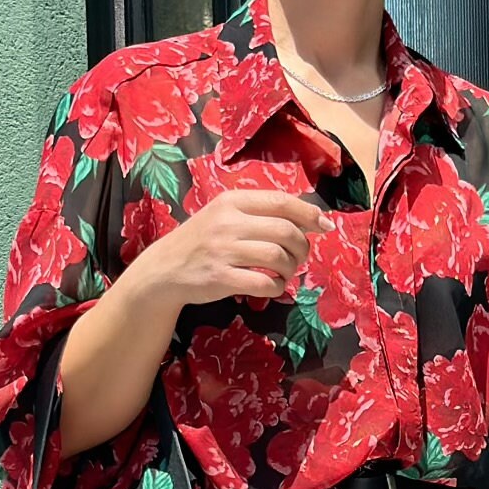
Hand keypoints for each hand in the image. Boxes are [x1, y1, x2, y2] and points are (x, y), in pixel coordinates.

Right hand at [139, 187, 327, 306]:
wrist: (163, 269)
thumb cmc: (202, 241)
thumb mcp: (224, 215)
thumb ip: (260, 213)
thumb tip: (310, 217)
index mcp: (232, 201)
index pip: (282, 201)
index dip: (310, 214)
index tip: (325, 226)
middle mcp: (228, 222)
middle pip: (286, 231)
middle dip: (302, 247)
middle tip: (299, 257)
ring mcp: (223, 251)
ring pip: (278, 257)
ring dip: (291, 268)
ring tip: (285, 272)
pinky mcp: (220, 278)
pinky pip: (264, 283)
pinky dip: (277, 287)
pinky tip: (273, 286)